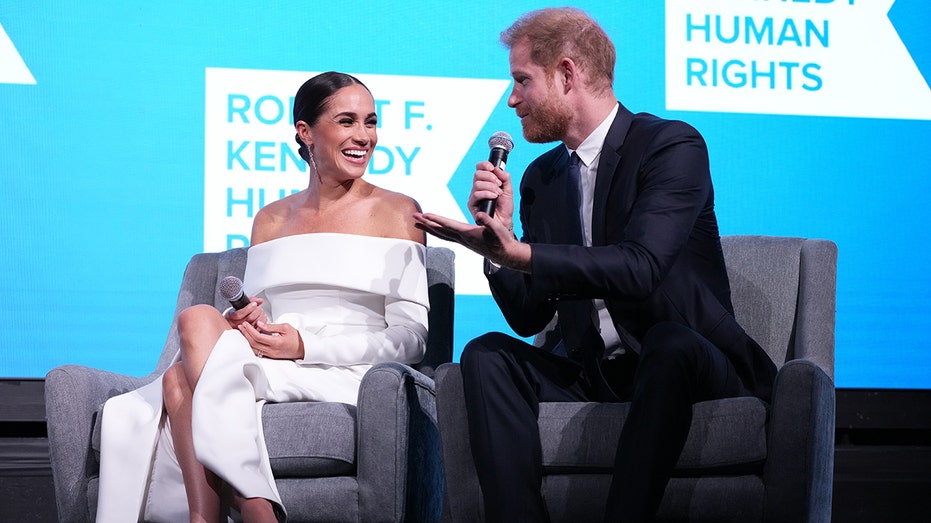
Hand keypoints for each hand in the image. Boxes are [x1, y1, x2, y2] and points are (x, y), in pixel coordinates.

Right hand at [225, 299, 266, 327]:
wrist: (235, 322)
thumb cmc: (238, 313)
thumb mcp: (240, 304)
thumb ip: (250, 300)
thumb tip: (260, 300)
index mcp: (232, 316)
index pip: (240, 314)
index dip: (249, 308)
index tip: (254, 303)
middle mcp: (237, 324)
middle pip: (250, 318)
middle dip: (257, 310)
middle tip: (258, 307)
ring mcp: (244, 329)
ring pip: (256, 322)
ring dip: (261, 315)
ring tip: (260, 311)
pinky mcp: (251, 333)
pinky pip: (260, 327)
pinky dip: (263, 320)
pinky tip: (261, 317)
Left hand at [237, 320, 304, 359]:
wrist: (303, 348)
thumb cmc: (297, 338)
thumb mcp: (286, 327)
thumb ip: (271, 326)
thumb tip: (259, 324)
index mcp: (276, 342)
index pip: (258, 336)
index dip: (249, 330)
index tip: (245, 323)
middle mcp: (272, 350)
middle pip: (253, 343)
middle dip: (245, 334)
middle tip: (241, 326)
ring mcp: (271, 355)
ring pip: (254, 348)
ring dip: (247, 340)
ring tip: (243, 331)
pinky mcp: (270, 356)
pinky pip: (258, 351)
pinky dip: (252, 345)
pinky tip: (250, 338)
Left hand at [412, 211, 531, 272]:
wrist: (506, 254)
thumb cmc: (502, 241)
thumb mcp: (497, 229)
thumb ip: (488, 222)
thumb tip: (480, 215)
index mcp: (468, 233)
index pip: (448, 225)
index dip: (436, 219)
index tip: (425, 214)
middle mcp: (462, 238)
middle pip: (440, 230)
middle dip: (426, 223)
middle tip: (414, 217)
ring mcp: (463, 241)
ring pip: (442, 234)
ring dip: (429, 228)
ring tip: (418, 223)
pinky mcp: (465, 242)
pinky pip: (447, 236)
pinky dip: (439, 232)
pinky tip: (435, 229)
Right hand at [467, 161, 514, 227]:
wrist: (504, 221)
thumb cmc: (505, 208)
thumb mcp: (509, 190)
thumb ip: (505, 178)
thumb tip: (497, 168)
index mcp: (485, 182)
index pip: (480, 168)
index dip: (485, 165)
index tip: (492, 168)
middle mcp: (478, 187)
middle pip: (477, 174)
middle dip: (490, 177)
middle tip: (499, 184)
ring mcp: (474, 196)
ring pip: (477, 184)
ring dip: (490, 187)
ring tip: (498, 194)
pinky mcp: (472, 204)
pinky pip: (476, 194)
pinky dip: (487, 194)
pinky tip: (494, 197)